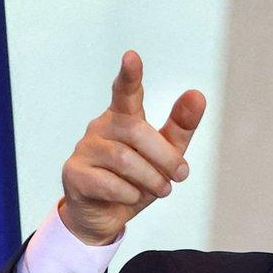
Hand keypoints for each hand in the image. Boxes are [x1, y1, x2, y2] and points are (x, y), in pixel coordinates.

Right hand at [59, 51, 205, 244]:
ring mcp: (84, 149)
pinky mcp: (74, 174)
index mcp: (123, 116)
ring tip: (162, 190)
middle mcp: (100, 127)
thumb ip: (180, 126)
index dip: (130, 75)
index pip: (125, 91)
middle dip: (165, 157)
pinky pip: (109, 184)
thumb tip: (198, 94)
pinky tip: (131, 197)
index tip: (132, 56)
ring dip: (151, 179)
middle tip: (181, 175)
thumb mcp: (165, 154)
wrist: (104, 215)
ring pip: (124, 160)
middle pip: (137, 132)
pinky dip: (129, 194)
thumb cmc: (136, 179)